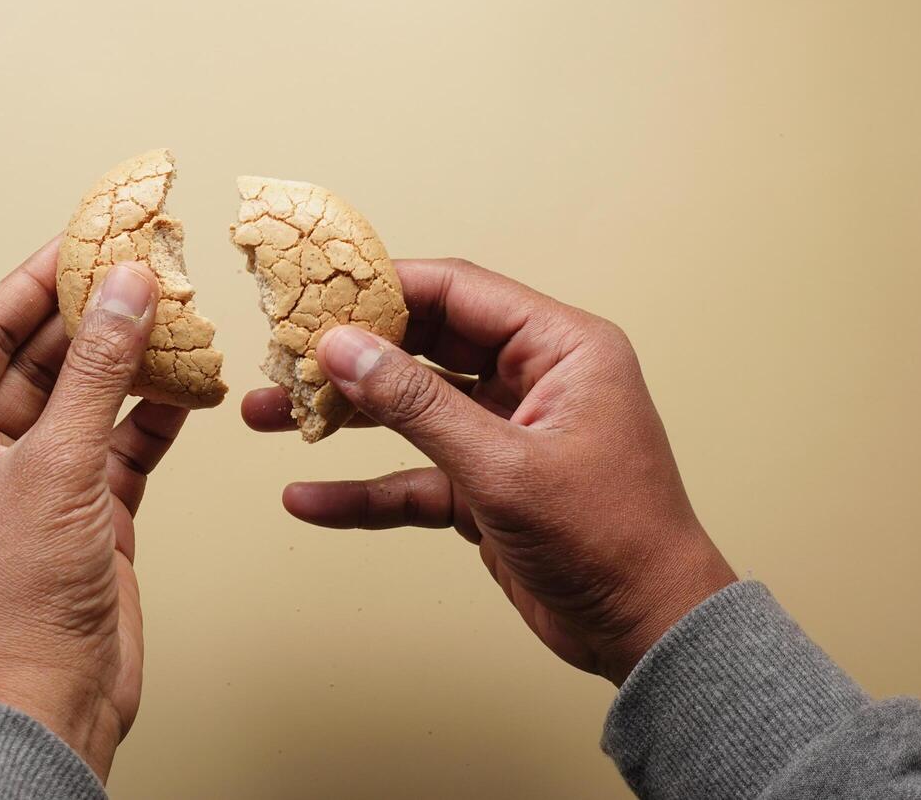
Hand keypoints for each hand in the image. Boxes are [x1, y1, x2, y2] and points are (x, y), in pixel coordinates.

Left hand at [0, 239, 183, 778]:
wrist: (49, 701)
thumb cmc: (17, 601)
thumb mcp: (57, 465)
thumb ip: (97, 369)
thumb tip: (126, 286)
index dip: (33, 279)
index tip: (83, 236)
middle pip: (37, 360)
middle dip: (90, 316)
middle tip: (141, 266)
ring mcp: (33, 486)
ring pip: (85, 401)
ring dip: (130, 364)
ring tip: (177, 317)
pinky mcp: (82, 515)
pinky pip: (118, 446)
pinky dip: (153, 418)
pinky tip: (190, 386)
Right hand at [242, 258, 736, 684]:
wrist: (649, 632)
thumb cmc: (611, 539)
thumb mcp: (503, 465)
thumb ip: (417, 403)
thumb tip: (344, 347)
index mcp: (561, 348)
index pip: (458, 292)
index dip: (385, 289)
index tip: (318, 292)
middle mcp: (534, 380)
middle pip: (425, 347)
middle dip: (351, 356)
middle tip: (284, 356)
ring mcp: (507, 435)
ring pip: (411, 412)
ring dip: (345, 419)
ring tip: (272, 416)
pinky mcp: (488, 487)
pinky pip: (415, 476)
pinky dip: (367, 490)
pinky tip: (310, 500)